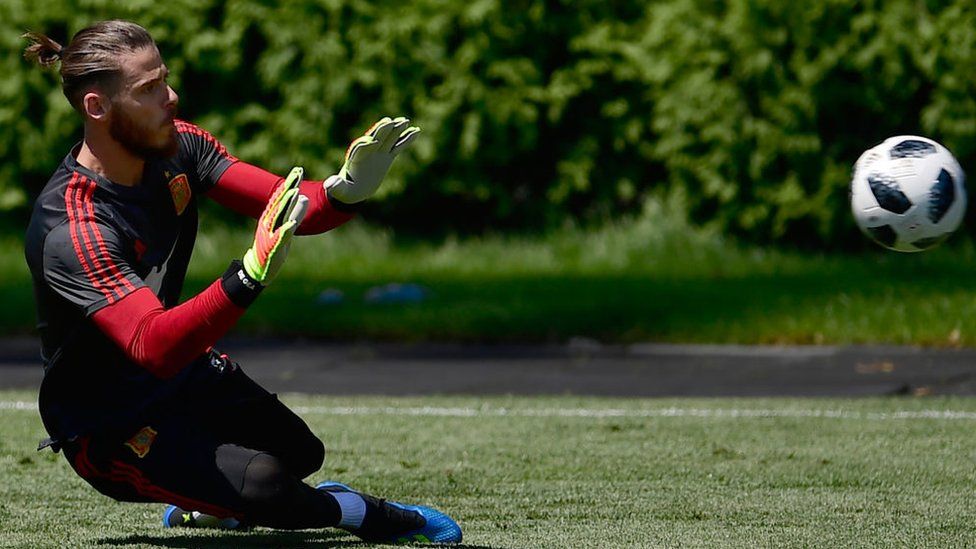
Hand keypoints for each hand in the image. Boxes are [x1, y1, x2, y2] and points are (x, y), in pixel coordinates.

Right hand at [243, 166, 307, 284]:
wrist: (259, 269)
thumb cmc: (273, 246)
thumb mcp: (287, 227)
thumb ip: (295, 212)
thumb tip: (303, 196)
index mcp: (272, 216)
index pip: (282, 197)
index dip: (290, 184)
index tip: (298, 171)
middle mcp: (269, 221)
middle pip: (280, 202)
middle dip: (289, 187)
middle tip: (298, 173)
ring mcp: (270, 233)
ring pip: (279, 216)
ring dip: (287, 204)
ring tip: (295, 191)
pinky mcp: (272, 246)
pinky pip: (279, 237)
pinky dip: (285, 230)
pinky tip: (292, 224)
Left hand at [326, 116, 420, 203]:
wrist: (355, 190)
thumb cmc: (346, 191)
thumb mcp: (340, 190)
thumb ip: (336, 187)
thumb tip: (330, 184)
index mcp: (355, 159)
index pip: (360, 149)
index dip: (365, 144)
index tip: (373, 141)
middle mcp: (367, 152)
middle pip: (375, 138)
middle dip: (381, 130)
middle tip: (389, 122)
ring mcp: (378, 153)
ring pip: (388, 139)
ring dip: (395, 130)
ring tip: (405, 121)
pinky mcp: (387, 157)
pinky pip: (397, 146)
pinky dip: (406, 139)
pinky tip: (416, 131)